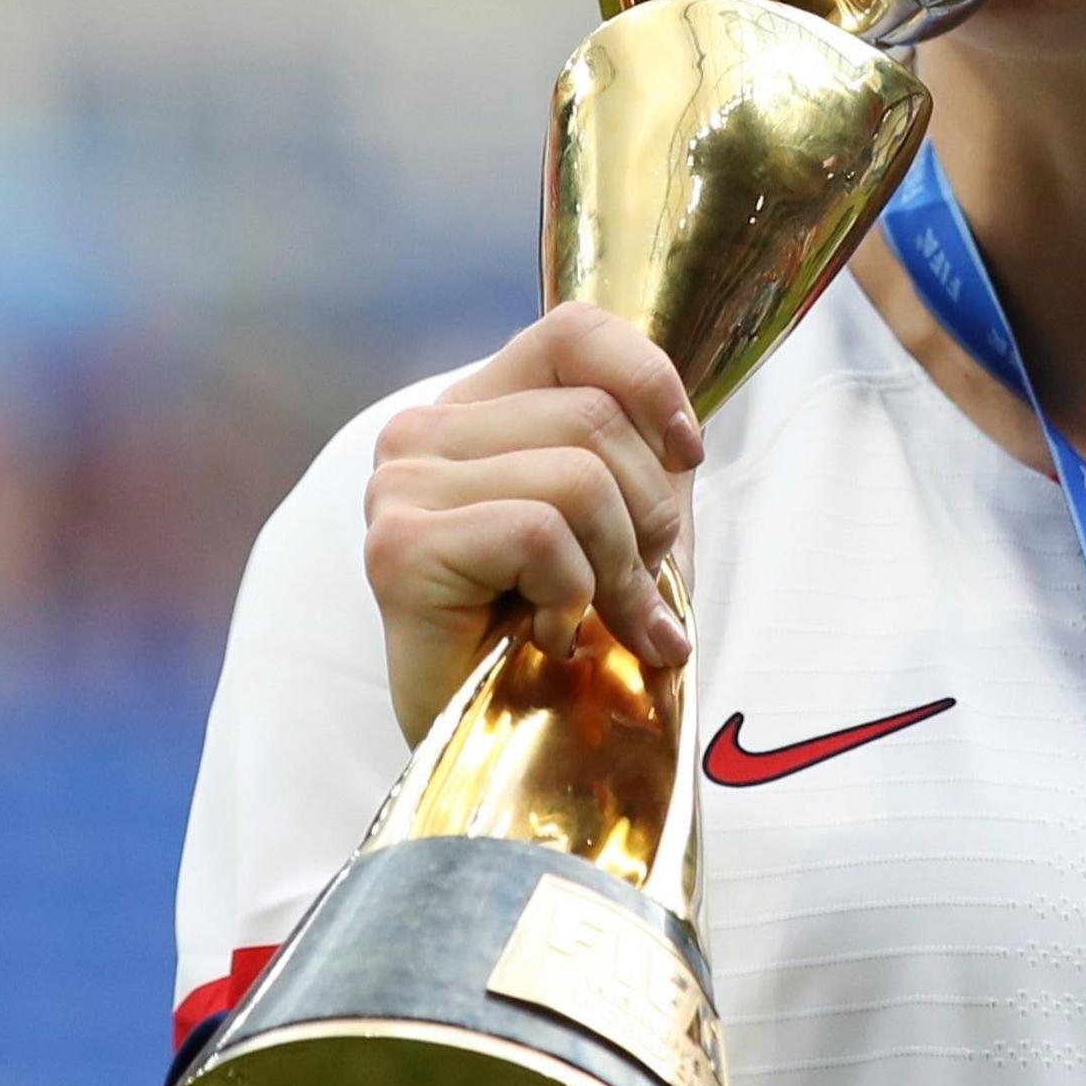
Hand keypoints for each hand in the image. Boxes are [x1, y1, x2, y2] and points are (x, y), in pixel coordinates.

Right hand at [359, 302, 706, 738]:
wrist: (504, 756)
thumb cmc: (564, 630)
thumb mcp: (619, 519)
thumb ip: (637, 455)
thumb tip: (686, 438)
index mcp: (472, 409)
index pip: (575, 330)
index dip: (651, 382)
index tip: (686, 455)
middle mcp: (420, 433)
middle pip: (593, 416)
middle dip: (646, 514)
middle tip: (630, 590)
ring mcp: (399, 488)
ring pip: (576, 475)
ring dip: (615, 566)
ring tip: (588, 618)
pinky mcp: (399, 551)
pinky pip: (539, 534)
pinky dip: (571, 596)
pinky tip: (545, 635)